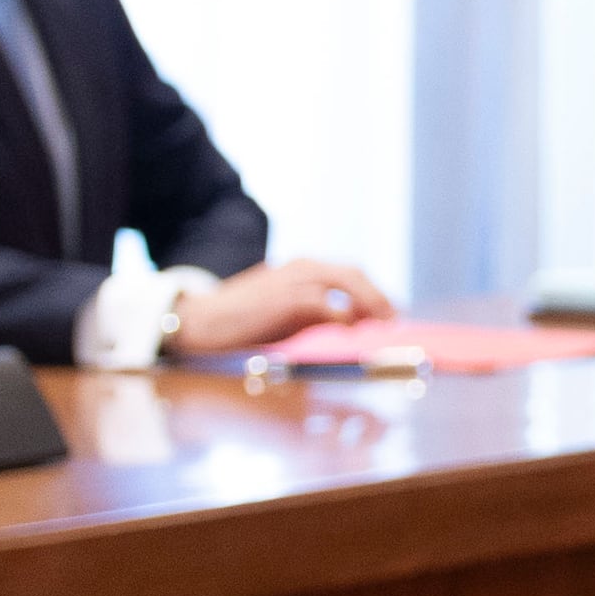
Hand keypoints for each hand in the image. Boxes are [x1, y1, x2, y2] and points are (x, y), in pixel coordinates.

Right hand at [170, 258, 394, 353]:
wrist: (202, 320)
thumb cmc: (245, 320)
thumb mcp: (288, 312)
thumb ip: (320, 312)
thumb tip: (354, 320)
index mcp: (302, 268)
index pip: (349, 273)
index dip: (373, 291)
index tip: (388, 311)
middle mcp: (302, 268)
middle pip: (353, 274)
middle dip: (377, 295)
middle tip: (392, 318)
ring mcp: (294, 280)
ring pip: (346, 282)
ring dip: (369, 302)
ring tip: (381, 322)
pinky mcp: (287, 299)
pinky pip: (325, 302)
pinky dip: (344, 314)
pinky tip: (350, 327)